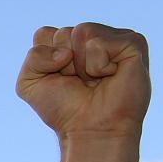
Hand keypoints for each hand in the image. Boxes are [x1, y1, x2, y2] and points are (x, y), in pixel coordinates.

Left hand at [17, 23, 149, 140]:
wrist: (90, 129)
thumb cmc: (64, 108)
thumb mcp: (29, 84)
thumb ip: (33, 57)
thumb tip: (65, 52)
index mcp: (69, 42)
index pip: (44, 33)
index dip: (45, 61)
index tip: (60, 79)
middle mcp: (92, 37)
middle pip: (62, 32)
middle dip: (64, 63)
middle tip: (80, 82)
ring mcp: (114, 38)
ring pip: (82, 31)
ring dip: (81, 64)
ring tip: (95, 80)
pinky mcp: (133, 43)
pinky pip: (99, 42)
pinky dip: (98, 64)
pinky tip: (109, 76)